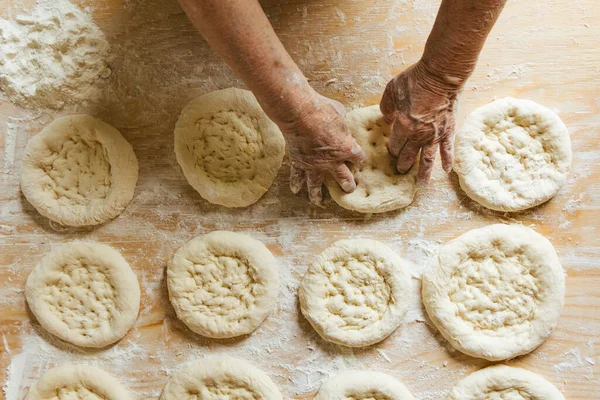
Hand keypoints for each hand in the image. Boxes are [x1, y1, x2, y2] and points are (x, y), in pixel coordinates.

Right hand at [275, 93, 364, 204]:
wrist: (299, 113)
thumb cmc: (322, 110)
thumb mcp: (341, 114)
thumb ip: (342, 125)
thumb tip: (341, 125)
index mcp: (347, 149)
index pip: (358, 157)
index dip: (358, 157)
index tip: (357, 157)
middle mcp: (332, 162)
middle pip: (344, 178)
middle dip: (348, 184)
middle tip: (349, 188)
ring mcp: (314, 165)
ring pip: (317, 184)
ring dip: (318, 194)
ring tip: (319, 202)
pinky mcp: (299, 162)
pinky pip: (297, 176)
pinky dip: (296, 183)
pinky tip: (296, 190)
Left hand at [380, 61, 458, 182]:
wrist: (442, 75)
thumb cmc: (416, 80)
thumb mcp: (392, 89)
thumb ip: (386, 107)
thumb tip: (387, 118)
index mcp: (403, 126)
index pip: (394, 145)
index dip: (391, 149)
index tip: (391, 149)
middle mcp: (419, 135)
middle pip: (408, 156)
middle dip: (403, 165)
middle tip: (400, 171)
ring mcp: (435, 135)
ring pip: (427, 159)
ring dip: (423, 173)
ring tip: (420, 185)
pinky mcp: (448, 131)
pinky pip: (447, 150)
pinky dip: (447, 161)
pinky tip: (445, 171)